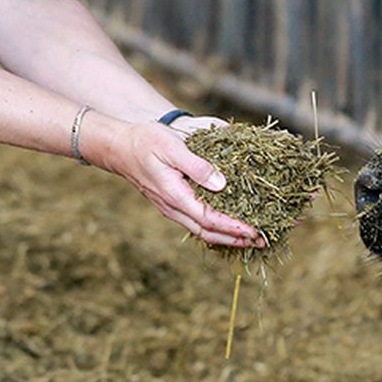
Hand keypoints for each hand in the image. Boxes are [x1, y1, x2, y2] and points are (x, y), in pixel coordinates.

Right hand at [88, 117, 265, 248]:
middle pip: (208, 232)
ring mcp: (171, 208)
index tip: (255, 231)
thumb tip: (221, 183)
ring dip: (227, 237)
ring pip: (202, 231)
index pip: (209, 219)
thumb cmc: (145, 141)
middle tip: (262, 240)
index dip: (234, 227)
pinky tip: (229, 227)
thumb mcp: (172, 147)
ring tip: (251, 239)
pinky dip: (216, 229)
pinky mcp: (172, 204)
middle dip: (236, 239)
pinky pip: (196, 223)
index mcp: (175, 195)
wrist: (118, 146)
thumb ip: (197, 166)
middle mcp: (173, 207)